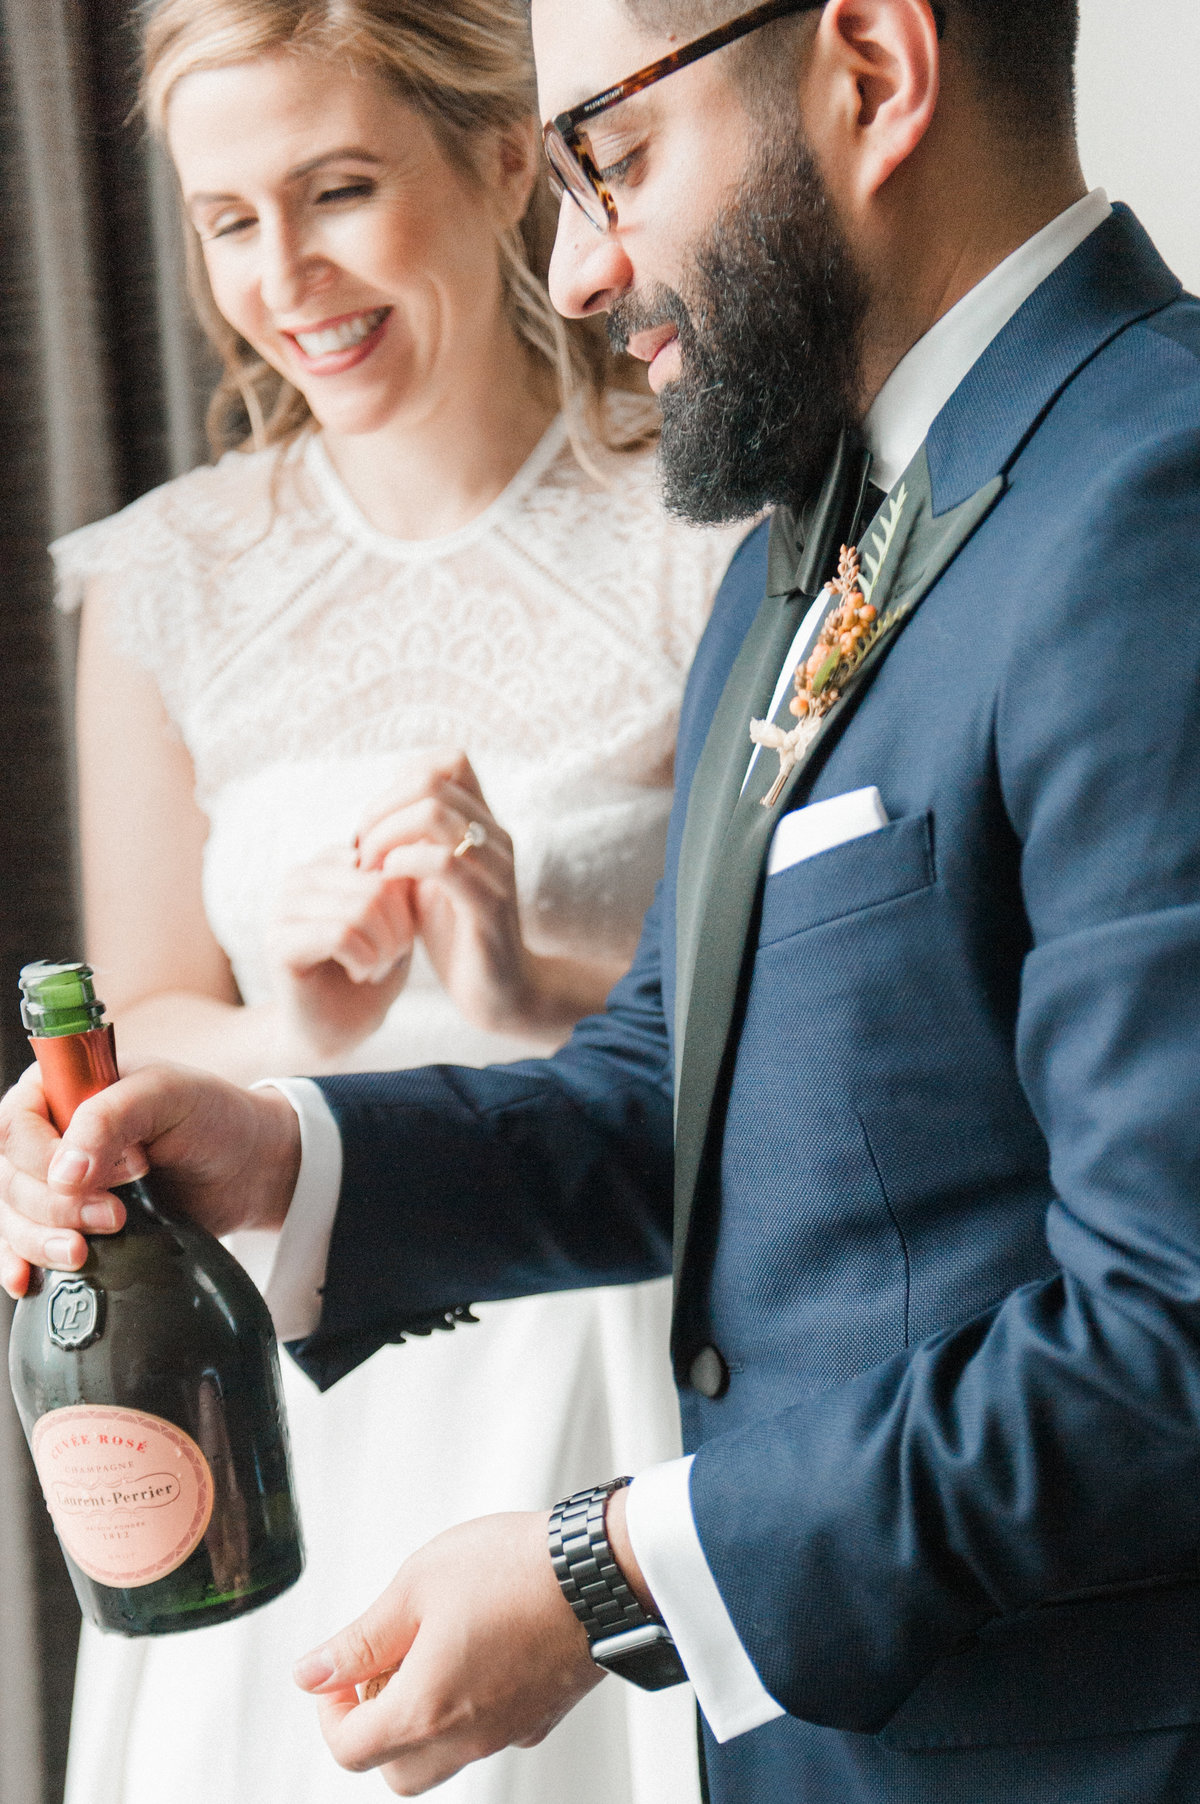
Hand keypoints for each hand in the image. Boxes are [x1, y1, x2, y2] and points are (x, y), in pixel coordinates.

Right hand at [0, 1062, 298, 1297]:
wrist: (247, 1166)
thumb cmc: (210, 1116)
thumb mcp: (167, 1097)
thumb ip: (110, 1121)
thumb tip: (63, 1174)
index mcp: (62, 1087)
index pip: (15, 1125)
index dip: (45, 1158)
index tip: (104, 1177)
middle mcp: (49, 1132)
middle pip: (10, 1178)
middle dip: (55, 1207)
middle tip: (114, 1216)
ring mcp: (56, 1180)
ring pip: (12, 1217)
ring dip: (41, 1241)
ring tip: (84, 1252)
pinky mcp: (69, 1221)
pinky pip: (21, 1244)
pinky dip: (21, 1262)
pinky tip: (27, 1281)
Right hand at [266, 845, 418, 1061]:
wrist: (336, 1032)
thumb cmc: (370, 976)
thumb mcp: (395, 923)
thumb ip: (396, 886)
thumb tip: (410, 847)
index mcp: (325, 866)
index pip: (382, 861)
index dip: (405, 902)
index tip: (401, 935)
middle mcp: (297, 880)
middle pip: (374, 885)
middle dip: (398, 929)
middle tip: (391, 957)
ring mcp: (282, 910)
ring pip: (360, 908)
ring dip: (383, 947)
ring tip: (376, 966)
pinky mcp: (277, 944)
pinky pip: (341, 935)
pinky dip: (365, 960)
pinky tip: (362, 974)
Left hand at [293, 1511, 601, 1794]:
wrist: (600, 1571)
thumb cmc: (515, 1571)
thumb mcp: (416, 1587)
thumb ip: (360, 1640)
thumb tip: (312, 1673)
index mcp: (425, 1710)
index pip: (349, 1750)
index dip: (330, 1711)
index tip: (339, 1673)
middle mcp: (466, 1737)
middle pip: (395, 1771)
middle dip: (373, 1728)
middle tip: (380, 1670)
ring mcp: (507, 1731)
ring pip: (443, 1760)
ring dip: (420, 1724)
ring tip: (429, 1655)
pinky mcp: (541, 1716)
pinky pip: (489, 1735)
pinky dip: (469, 1711)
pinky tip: (477, 1655)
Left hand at [355, 753, 536, 1038]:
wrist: (498, 992)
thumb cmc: (457, 933)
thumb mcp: (428, 877)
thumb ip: (411, 841)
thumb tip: (370, 814)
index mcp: (482, 824)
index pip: (449, 760)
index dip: (402, 781)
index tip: (377, 824)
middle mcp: (494, 837)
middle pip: (432, 780)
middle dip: (382, 809)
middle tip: (362, 848)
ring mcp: (495, 869)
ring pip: (435, 815)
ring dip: (386, 836)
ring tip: (370, 867)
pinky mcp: (488, 907)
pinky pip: (444, 864)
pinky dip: (403, 864)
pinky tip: (388, 882)